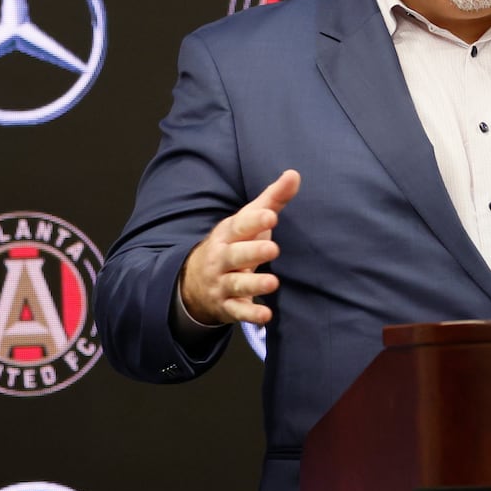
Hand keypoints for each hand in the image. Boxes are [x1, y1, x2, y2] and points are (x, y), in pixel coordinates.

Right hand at [179, 170, 300, 325]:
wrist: (195, 280)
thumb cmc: (234, 243)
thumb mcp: (247, 221)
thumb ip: (272, 199)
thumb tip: (294, 174)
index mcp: (228, 234)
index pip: (240, 226)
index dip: (254, 221)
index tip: (271, 215)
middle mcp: (222, 259)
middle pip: (236, 255)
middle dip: (253, 252)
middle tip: (273, 248)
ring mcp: (222, 283)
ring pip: (237, 284)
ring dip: (254, 284)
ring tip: (273, 282)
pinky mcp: (227, 306)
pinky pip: (238, 311)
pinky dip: (251, 315)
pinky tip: (266, 316)